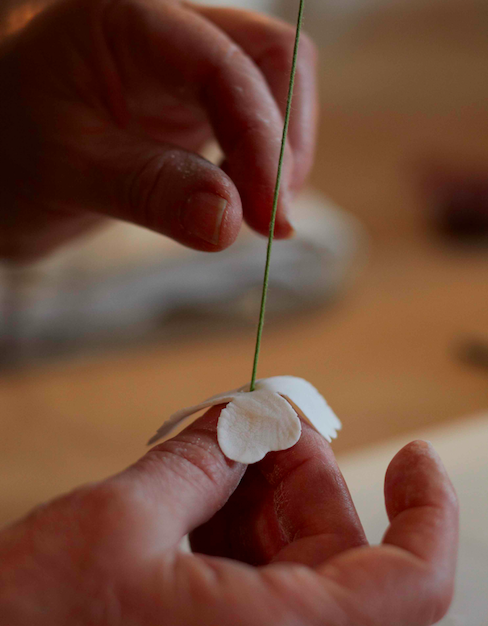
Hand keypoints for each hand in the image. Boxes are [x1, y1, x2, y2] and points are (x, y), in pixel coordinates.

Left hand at [0, 0, 317, 260]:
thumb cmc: (5, 151)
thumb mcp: (66, 170)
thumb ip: (149, 188)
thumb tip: (231, 221)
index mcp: (125, 17)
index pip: (225, 62)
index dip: (262, 138)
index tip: (270, 216)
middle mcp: (165, 24)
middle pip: (271, 56)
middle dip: (284, 139)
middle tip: (275, 221)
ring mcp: (184, 59)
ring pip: (272, 85)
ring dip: (280, 152)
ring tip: (260, 217)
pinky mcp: (193, 98)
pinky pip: (253, 117)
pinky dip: (262, 161)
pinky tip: (242, 201)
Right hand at [0, 408, 457, 624]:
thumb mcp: (121, 522)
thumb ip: (195, 462)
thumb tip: (238, 421)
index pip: (412, 583)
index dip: (427, 511)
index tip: (412, 454)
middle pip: (338, 556)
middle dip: (299, 475)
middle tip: (257, 418)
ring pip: (293, 567)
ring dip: (260, 498)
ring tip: (214, 448)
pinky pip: (254, 586)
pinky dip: (233, 530)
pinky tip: (197, 490)